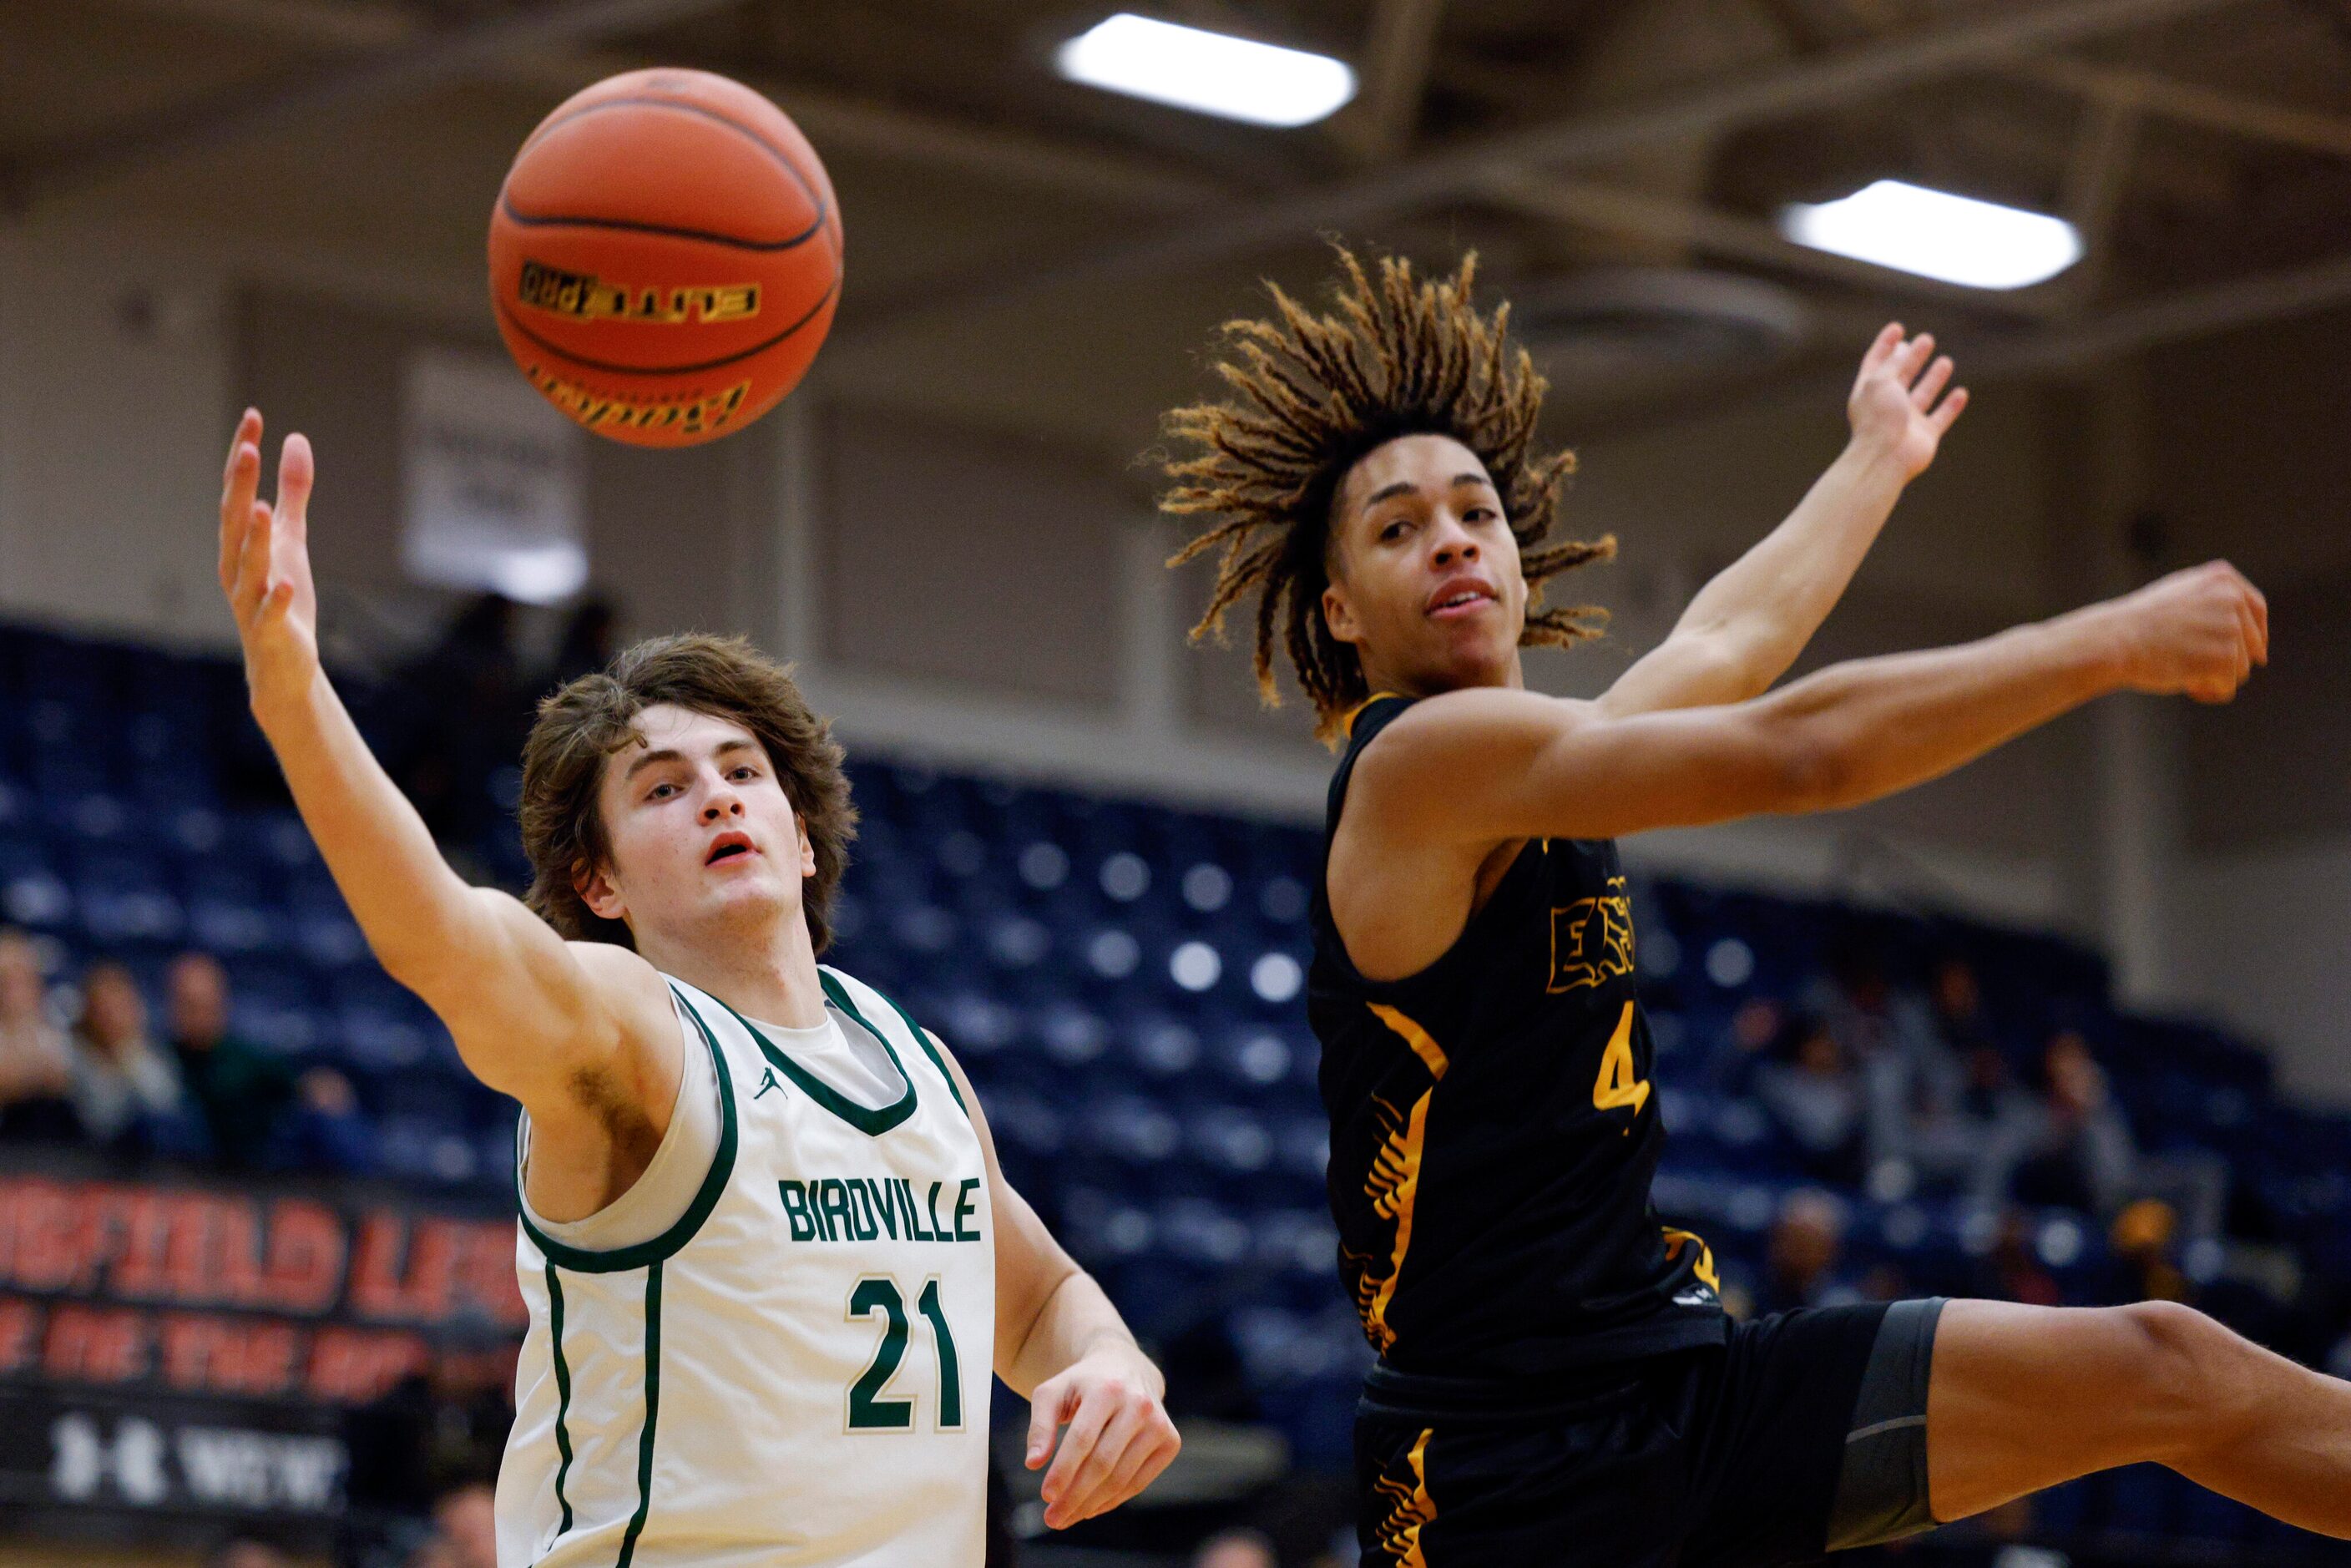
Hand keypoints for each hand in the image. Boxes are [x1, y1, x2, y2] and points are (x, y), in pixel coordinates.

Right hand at [217, 409, 321, 716]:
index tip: (254, 417)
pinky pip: (269, 613)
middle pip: (235, 521)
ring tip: (261, 508)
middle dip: (241, 487)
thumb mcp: (292, 538)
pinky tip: (286, 583)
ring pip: (247, 565)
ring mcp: (249, 599)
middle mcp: (236, 566)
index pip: (237, 490)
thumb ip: (292, 491)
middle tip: (249, 449)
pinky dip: (275, 598)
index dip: (243, 456)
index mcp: (239, 542)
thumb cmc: (280, 595)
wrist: (282, 663)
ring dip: (253, 538)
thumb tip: (294, 439)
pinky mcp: (270, 630)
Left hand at [1025, 1347, 1180, 1529]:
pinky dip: (1113, 1500)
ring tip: (1066, 1517)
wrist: (1125, 1367)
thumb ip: (1039, 1425)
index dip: (1063, 1470)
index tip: (1045, 1495)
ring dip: (1091, 1504)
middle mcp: (1139, 1404)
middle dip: (1075, 1496)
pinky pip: (1139, 1482)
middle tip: (1051, 1518)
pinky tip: (1090, 1509)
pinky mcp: (1170, 1441)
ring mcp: (1159, 1424)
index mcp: (1107, 1389)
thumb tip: (1033, 1463)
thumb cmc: (1081, 1385)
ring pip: (1121, 1478)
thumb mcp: (1053, 1393)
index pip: (1082, 1439)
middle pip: (1103, 1463)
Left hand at [1847, 323, 1967, 480]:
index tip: (1897, 327)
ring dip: (1934, 378)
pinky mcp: (1925, 435)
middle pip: (1901, 376)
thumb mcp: (1881, 381)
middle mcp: (1887, 405)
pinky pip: (1941, 417)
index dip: (1885, 345)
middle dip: (1913, 357)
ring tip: (1945, 361)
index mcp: (1869, 392)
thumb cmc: (1879, 419)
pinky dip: (1951, 406)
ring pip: (1923, 394)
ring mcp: (1907, 421)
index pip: (1876, 362)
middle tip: (1926, 339)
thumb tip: (1904, 348)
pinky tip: (1961, 393)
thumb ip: (1893, 363)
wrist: (1886, 458)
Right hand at [2110, 560, 2267, 702]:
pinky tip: (2185, 685)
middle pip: (2251, 644)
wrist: (2115, 639)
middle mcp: (2232, 599)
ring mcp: (2230, 627)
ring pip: (2240, 669)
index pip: (2257, 609)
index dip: (2257, 635)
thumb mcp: (2179, 594)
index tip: (2254, 654)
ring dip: (2214, 678)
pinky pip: (2227, 688)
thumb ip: (2211, 599)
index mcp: (2222, 579)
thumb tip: (2240, 622)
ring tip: (2182, 673)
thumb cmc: (2138, 623)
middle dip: (2227, 661)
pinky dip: (2207, 692)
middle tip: (2197, 668)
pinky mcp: (2225, 657)